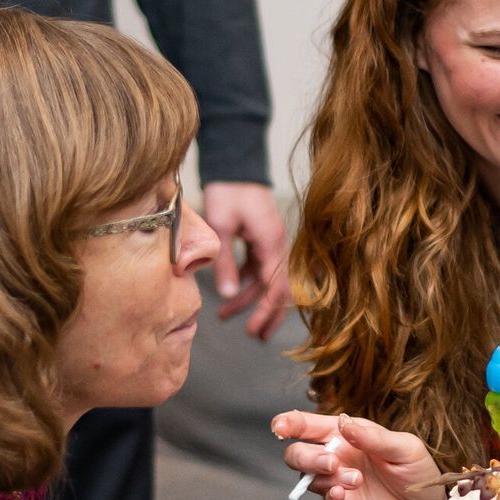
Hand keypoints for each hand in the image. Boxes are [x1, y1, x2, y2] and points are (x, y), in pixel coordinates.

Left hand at [204, 181, 289, 340]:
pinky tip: (229, 292)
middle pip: (278, 288)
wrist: (234, 163)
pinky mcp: (261, 238)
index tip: (254, 331)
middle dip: (266, 313)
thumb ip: (226, 262)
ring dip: (250, 299)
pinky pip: (258, 267)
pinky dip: (246, 282)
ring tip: (227, 316)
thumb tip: (228, 295)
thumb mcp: (222, 228)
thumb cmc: (228, 191)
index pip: (276, 287)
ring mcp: (271, 241)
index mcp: (273, 243)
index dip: (267, 312)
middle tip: (254, 336)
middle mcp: (277, 244)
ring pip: (266, 279)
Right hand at [274, 410, 441, 499]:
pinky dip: (330, 498)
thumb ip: (373, 436)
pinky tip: (340, 493)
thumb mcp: (404, 447)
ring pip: (310, 479)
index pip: (309, 426)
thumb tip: (343, 423)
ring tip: (357, 480)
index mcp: (346, 436)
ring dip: (328, 477)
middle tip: (331, 462)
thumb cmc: (416, 471)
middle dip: (306, 456)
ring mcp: (338, 485)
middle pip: (297, 454)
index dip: (289, 423)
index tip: (280, 426)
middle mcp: (336, 459)